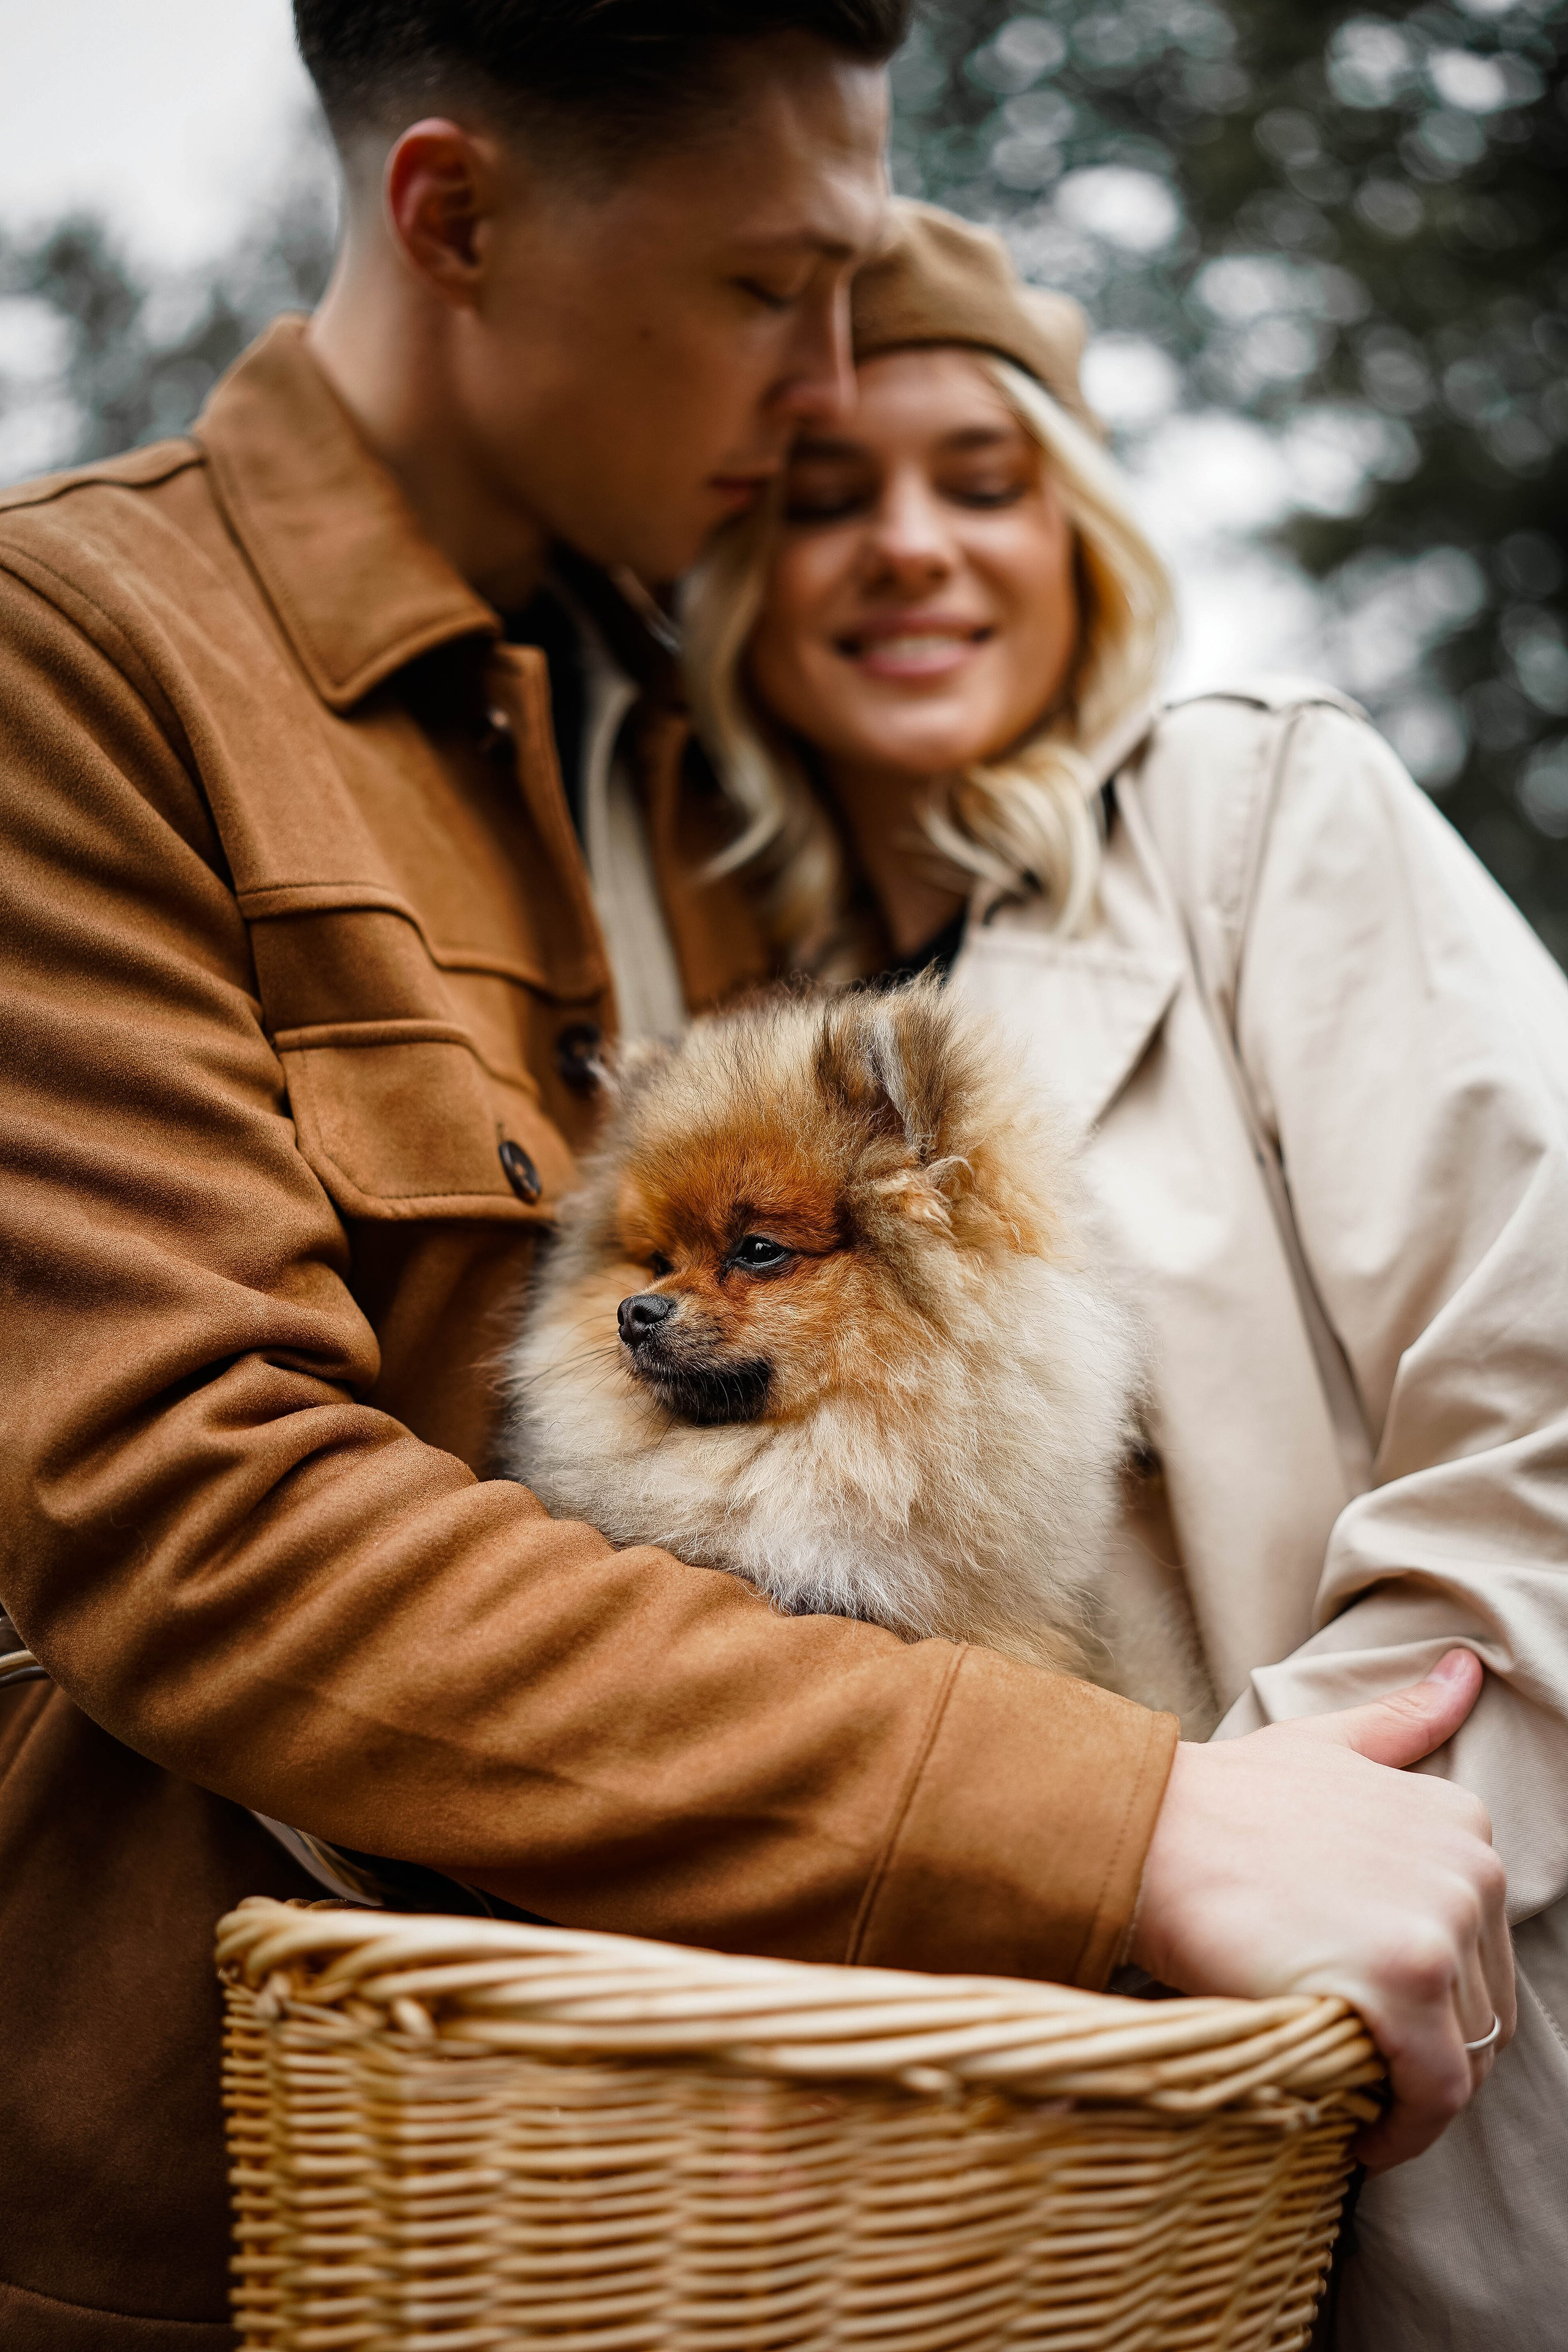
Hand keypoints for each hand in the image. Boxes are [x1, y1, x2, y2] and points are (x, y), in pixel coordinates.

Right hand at [1132, 1649, 1512, 2171]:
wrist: (1151, 1831)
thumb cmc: (1227, 1799)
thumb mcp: (1326, 1745)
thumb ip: (1404, 1720)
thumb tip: (1469, 1665)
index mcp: (1459, 1819)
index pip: (1477, 1948)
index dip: (1426, 1991)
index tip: (1370, 2010)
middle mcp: (1467, 1867)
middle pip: (1478, 2007)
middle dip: (1420, 2043)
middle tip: (1346, 2054)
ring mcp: (1440, 1921)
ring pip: (1461, 2054)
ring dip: (1408, 2086)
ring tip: (1341, 2083)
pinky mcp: (1405, 1980)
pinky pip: (1435, 2092)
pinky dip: (1405, 2129)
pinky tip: (1360, 2132)